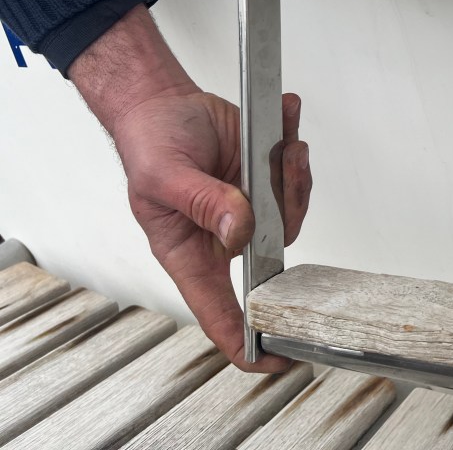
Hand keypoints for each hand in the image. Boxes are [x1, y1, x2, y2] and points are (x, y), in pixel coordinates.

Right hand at [69, 6, 312, 370]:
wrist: (164, 102)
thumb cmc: (151, 145)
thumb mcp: (165, 177)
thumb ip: (205, 204)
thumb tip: (241, 230)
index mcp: (190, 251)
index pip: (220, 311)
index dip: (248, 341)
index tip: (278, 358)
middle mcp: (225, 236)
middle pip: (275, 249)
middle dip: (289, 206)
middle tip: (285, 166)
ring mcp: (250, 207)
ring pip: (293, 209)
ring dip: (294, 172)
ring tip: (283, 140)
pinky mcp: (266, 179)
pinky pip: (295, 175)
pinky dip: (293, 146)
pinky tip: (284, 118)